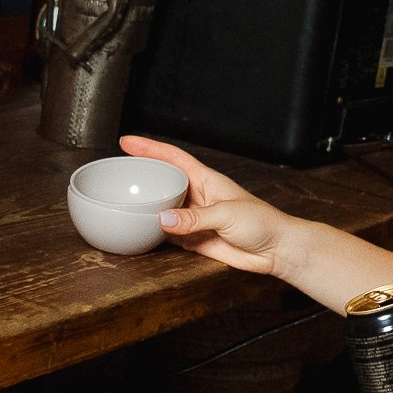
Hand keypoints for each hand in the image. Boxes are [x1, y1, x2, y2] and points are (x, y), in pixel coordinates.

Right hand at [120, 134, 296, 277]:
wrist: (275, 250)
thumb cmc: (262, 223)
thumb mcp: (227, 214)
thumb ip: (194, 218)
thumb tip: (164, 219)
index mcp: (207, 180)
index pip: (173, 158)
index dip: (150, 148)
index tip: (128, 142)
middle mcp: (198, 196)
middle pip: (163, 181)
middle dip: (141, 175)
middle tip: (117, 173)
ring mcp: (195, 218)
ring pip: (163, 208)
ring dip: (145, 207)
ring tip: (122, 203)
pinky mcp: (195, 239)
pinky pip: (168, 233)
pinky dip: (154, 232)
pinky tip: (140, 231)